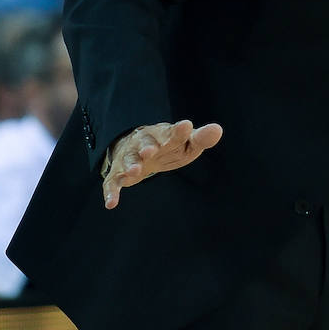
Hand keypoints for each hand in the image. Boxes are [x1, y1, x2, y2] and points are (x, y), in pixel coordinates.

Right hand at [102, 119, 223, 208]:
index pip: (172, 132)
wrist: (140, 150)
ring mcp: (130, 158)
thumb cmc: (169, 146)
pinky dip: (111, 192)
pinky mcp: (118, 174)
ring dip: (131, 164)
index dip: (179, 131)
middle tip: (151, 151)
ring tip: (134, 171)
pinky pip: (112, 182)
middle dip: (147, 146)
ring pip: (128, 159)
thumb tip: (217, 130)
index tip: (186, 126)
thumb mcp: (186, 144)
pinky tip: (111, 203)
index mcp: (164, 135)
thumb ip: (200, 138)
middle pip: (145, 142)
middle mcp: (144, 143)